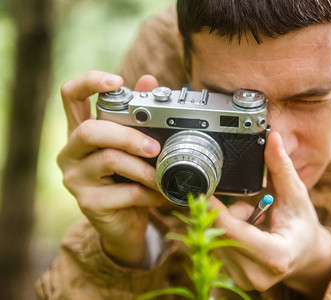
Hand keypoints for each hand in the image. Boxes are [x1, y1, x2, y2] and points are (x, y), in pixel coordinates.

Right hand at [57, 71, 163, 266]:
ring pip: (108, 159)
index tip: (117, 80)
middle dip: (128, 136)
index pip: (70, 96)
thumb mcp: (133, 146)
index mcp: (81, 131)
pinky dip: (148, 192)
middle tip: (155, 147)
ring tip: (162, 174)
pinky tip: (159, 194)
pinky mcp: (87, 203)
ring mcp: (75, 178)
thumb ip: (139, 114)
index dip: (89, 82)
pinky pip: (124, 192)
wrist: (124, 223)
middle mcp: (71, 152)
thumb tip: (149, 81)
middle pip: (90, 131)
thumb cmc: (128, 179)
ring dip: (143, 167)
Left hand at [210, 131, 330, 297]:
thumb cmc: (302, 225)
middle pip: (221, 234)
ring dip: (229, 224)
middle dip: (228, 213)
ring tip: (256, 221)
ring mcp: (244, 280)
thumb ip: (281, 168)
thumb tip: (273, 138)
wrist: (306, 255)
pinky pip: (218, 248)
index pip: (232, 231)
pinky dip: (228, 234)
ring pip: (217, 241)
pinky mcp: (235, 279)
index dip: (214, 209)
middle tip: (252, 206)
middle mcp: (257, 276)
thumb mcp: (296, 195)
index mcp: (275, 256)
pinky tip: (248, 231)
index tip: (201, 190)